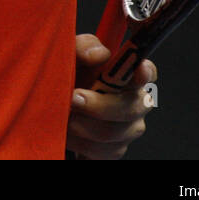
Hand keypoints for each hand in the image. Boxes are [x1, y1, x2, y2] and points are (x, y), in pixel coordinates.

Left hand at [67, 34, 157, 158]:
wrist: (51, 103)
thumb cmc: (68, 76)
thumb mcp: (69, 55)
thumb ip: (83, 47)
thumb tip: (100, 54)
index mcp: (128, 76)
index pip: (147, 73)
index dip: (145, 72)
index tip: (138, 69)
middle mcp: (134, 103)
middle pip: (131, 108)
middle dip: (99, 105)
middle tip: (73, 99)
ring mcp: (126, 129)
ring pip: (114, 133)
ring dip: (83, 125)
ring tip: (63, 116)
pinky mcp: (113, 150)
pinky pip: (103, 153)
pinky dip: (80, 143)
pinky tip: (67, 133)